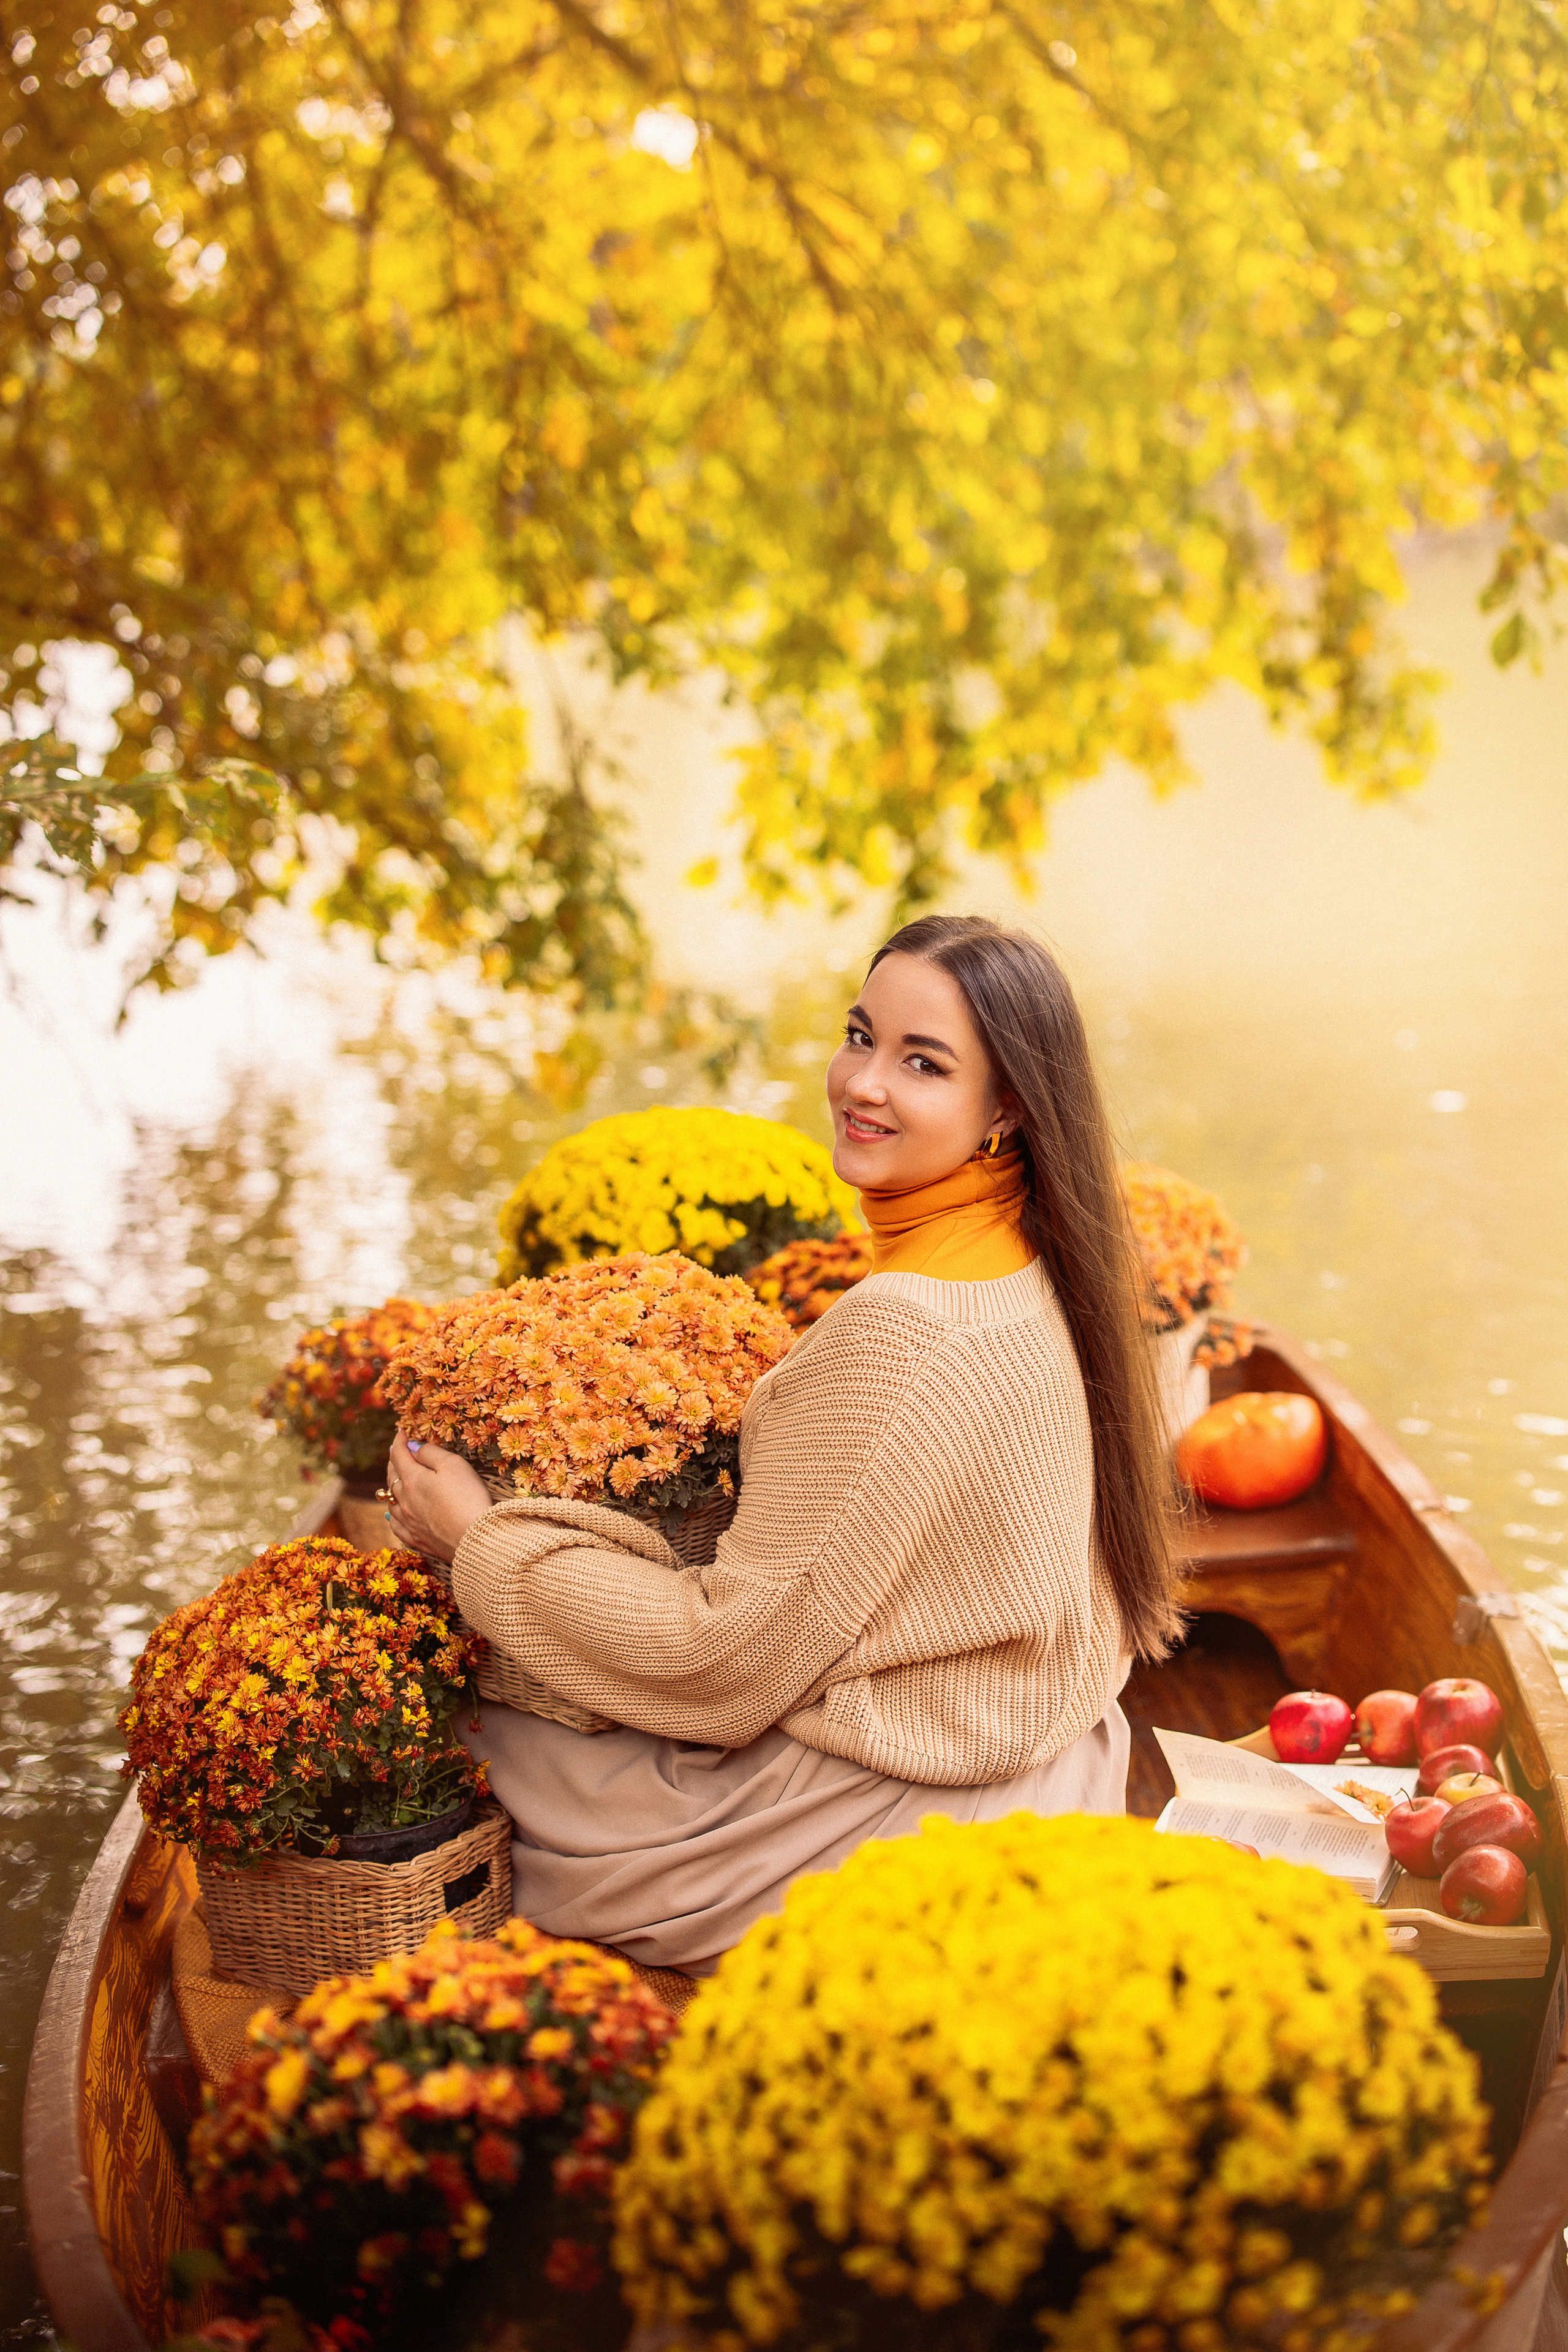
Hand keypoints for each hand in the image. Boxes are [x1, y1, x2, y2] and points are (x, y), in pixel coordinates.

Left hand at [383, 1433, 491, 1564]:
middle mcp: (404, 1500)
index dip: (399, 1441)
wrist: (475, 1539)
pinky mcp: (416, 1539)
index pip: (399, 1455)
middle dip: (395, 1461)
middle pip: (392, 1476)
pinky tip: (393, 1513)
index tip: (401, 1432)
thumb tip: (414, 1447)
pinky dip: (393, 1515)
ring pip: (391, 1501)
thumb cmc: (468, 1498)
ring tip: (397, 1480)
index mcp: (412, 1480)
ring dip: (392, 1487)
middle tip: (399, 1453)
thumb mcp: (453, 1465)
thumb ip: (431, 1453)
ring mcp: (408, 1522)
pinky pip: (396, 1525)